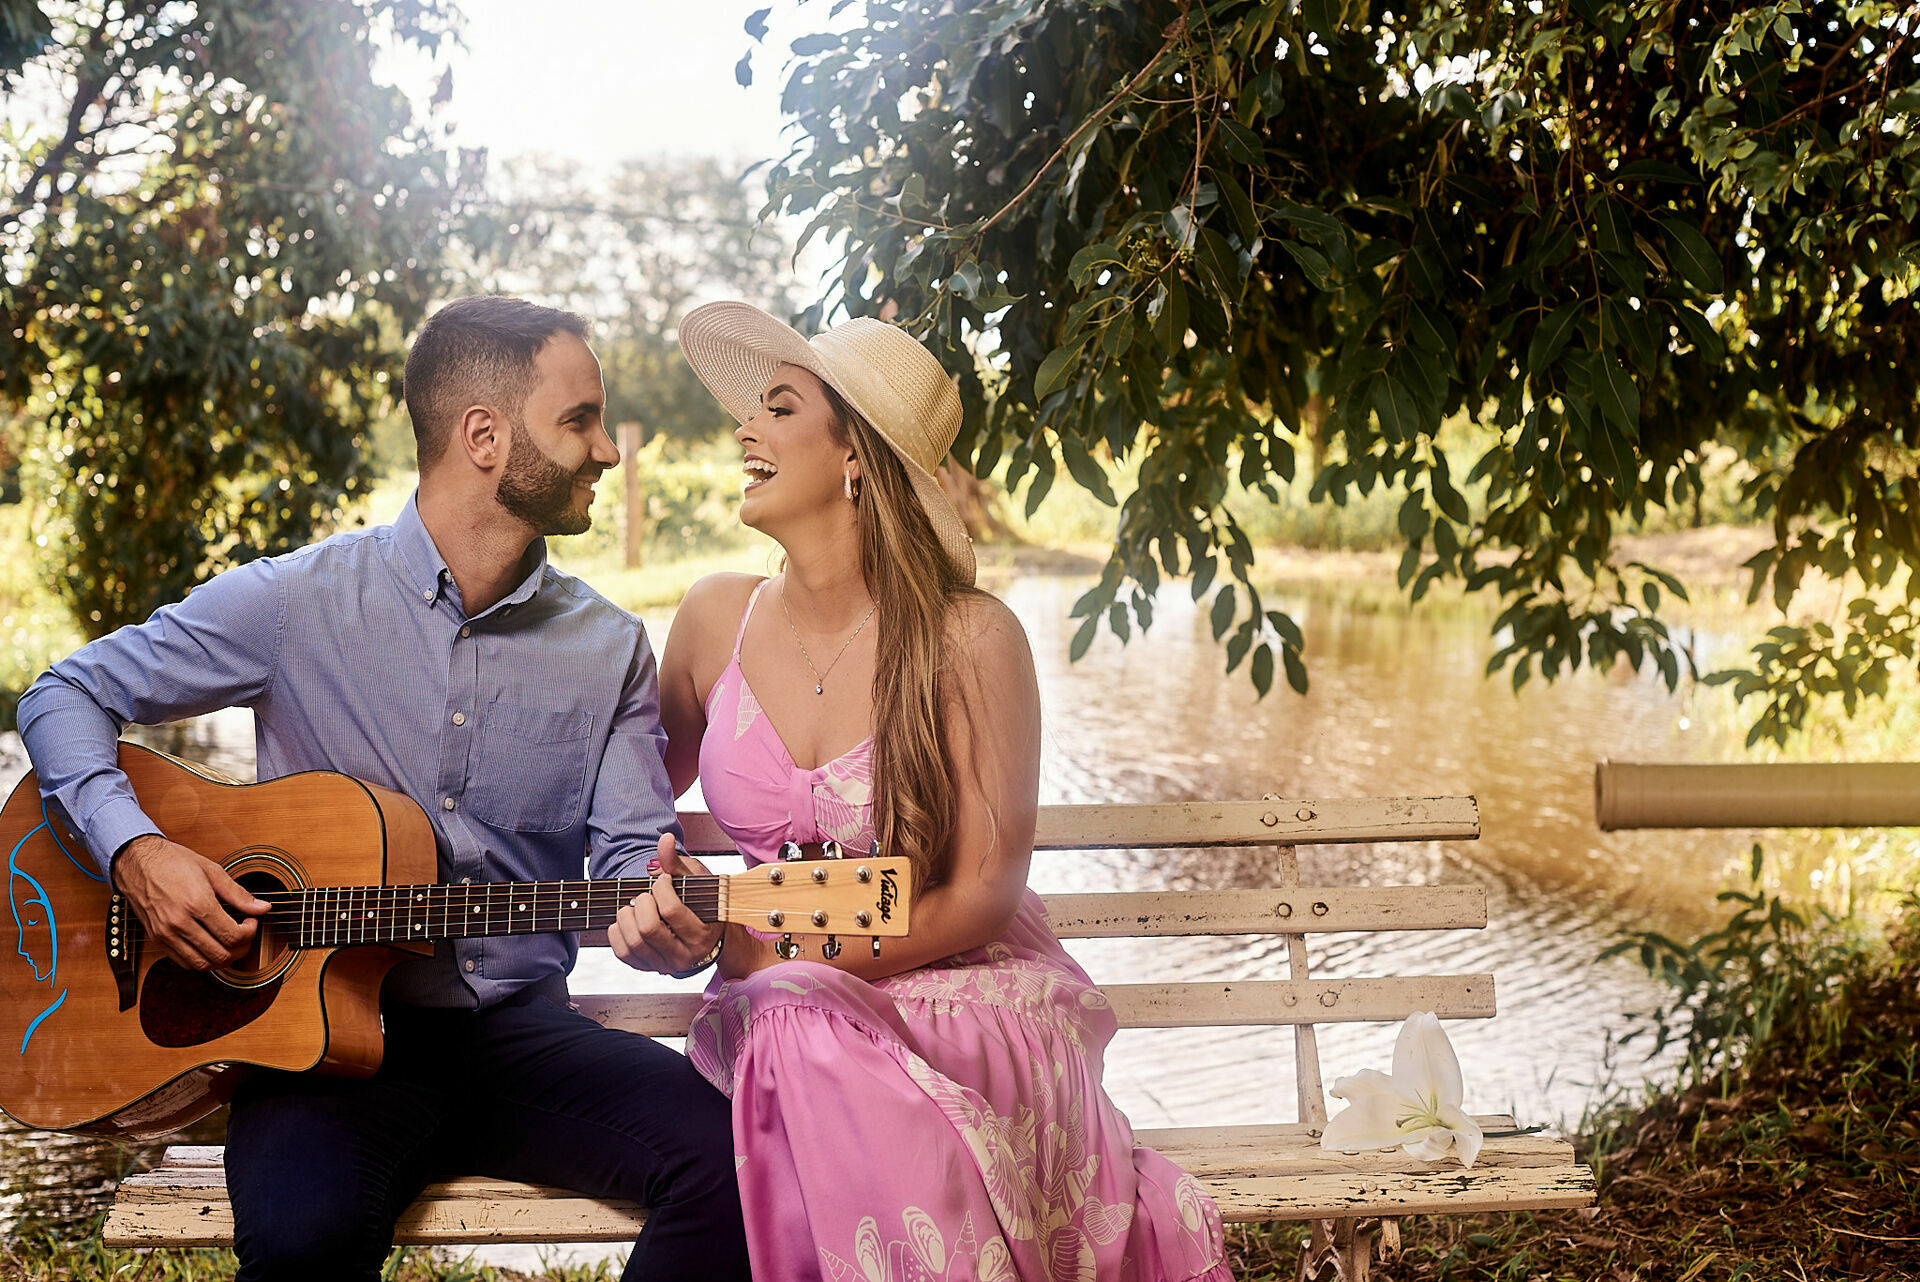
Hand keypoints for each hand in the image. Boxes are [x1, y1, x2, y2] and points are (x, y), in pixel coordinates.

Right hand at [113, 834, 270, 970]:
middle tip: (245, 935)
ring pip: (202, 964)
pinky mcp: (157, 939)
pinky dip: (201, 960)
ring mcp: (165, 934)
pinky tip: (210, 945)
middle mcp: (179, 923)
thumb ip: (238, 894)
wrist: (138, 863)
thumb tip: (263, 908)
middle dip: (241, 949)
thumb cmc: (173, 862)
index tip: (251, 921)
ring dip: (222, 959)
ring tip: (230, 943)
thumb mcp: (212, 870)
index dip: (250, 932)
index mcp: (196, 903)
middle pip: (220, 954)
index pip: (232, 935)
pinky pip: (183, 962)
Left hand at [608, 834, 723, 974]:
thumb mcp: (694, 880)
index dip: (661, 888)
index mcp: (701, 935)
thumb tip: (664, 839)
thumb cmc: (700, 902)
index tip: (664, 881)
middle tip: (647, 895)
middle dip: (642, 902)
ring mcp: (663, 966)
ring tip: (635, 905)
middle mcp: (684, 957)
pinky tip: (628, 919)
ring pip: (633, 942)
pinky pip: (622, 953)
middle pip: (648, 928)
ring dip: (627, 916)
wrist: (701, 932)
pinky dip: (617, 931)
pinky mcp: (646, 968)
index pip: (671, 910)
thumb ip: (676, 862)